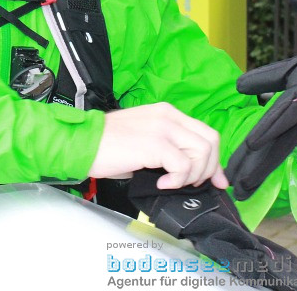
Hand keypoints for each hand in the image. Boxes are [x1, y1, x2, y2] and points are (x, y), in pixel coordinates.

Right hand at [88, 102, 228, 189]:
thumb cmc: (107, 145)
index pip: (205, 133)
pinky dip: (177, 181)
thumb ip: (168, 149)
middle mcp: (168, 116)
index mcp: (166, 113)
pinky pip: (183, 166)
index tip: (215, 180)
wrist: (82, 143)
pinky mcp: (155, 144)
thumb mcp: (144, 141)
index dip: (214, 161)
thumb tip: (189, 172)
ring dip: (192, 175)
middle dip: (207, 169)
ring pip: (202, 153)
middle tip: (189, 184)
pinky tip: (160, 183)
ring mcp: (163, 128)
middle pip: (210, 141)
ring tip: (172, 182)